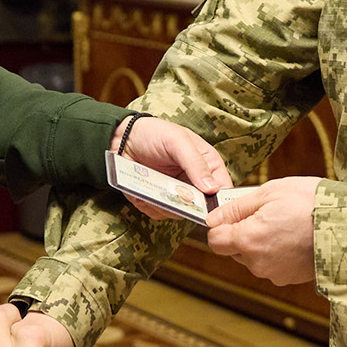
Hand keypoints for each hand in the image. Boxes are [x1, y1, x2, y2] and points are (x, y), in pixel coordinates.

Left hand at [114, 117, 230, 221]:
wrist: (123, 138)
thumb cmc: (154, 133)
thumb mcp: (178, 142)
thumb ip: (195, 163)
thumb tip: (212, 188)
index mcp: (208, 165)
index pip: (223, 188)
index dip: (220, 201)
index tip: (210, 208)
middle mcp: (195, 182)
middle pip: (202, 207)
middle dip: (188, 205)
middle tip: (174, 195)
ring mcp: (177, 194)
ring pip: (180, 213)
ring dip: (166, 205)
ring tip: (154, 186)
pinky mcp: (159, 201)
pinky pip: (159, 213)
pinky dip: (150, 205)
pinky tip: (143, 191)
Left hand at [204, 175, 317, 285]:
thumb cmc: (310, 203)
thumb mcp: (269, 193)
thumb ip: (236, 208)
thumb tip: (213, 218)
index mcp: (247, 240)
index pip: (215, 240)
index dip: (221, 226)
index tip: (235, 214)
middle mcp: (257, 262)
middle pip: (234, 250)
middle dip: (243, 233)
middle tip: (267, 214)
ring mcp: (274, 273)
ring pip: (254, 258)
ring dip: (262, 243)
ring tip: (286, 224)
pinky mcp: (290, 278)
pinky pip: (273, 265)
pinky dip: (278, 253)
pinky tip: (295, 237)